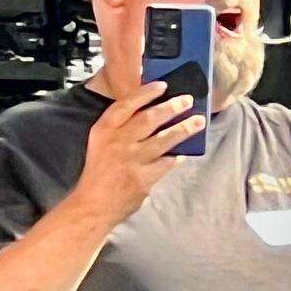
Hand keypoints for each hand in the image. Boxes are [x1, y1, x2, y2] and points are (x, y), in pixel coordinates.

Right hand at [72, 81, 203, 221]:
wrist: (93, 204)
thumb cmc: (97, 173)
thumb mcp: (100, 144)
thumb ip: (120, 130)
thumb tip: (150, 115)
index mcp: (103, 130)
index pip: (126, 104)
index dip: (146, 93)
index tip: (162, 85)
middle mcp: (117, 142)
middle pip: (149, 118)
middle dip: (171, 107)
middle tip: (186, 100)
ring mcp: (131, 160)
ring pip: (163, 139)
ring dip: (183, 129)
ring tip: (197, 122)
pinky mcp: (143, 178)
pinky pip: (166, 163)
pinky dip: (176, 157)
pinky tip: (182, 154)